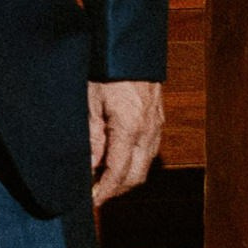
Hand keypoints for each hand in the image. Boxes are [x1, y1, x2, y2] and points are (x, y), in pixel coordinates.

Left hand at [89, 80, 162, 207]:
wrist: (129, 45)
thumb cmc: (105, 68)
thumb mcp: (90, 101)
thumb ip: (92, 137)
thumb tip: (90, 167)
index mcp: (130, 128)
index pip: (118, 173)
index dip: (104, 192)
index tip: (91, 202)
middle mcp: (148, 130)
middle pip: (136, 176)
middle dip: (116, 190)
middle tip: (94, 194)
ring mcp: (156, 124)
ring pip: (145, 165)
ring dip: (126, 177)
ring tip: (102, 178)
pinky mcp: (157, 118)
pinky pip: (149, 150)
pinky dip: (134, 162)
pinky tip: (116, 158)